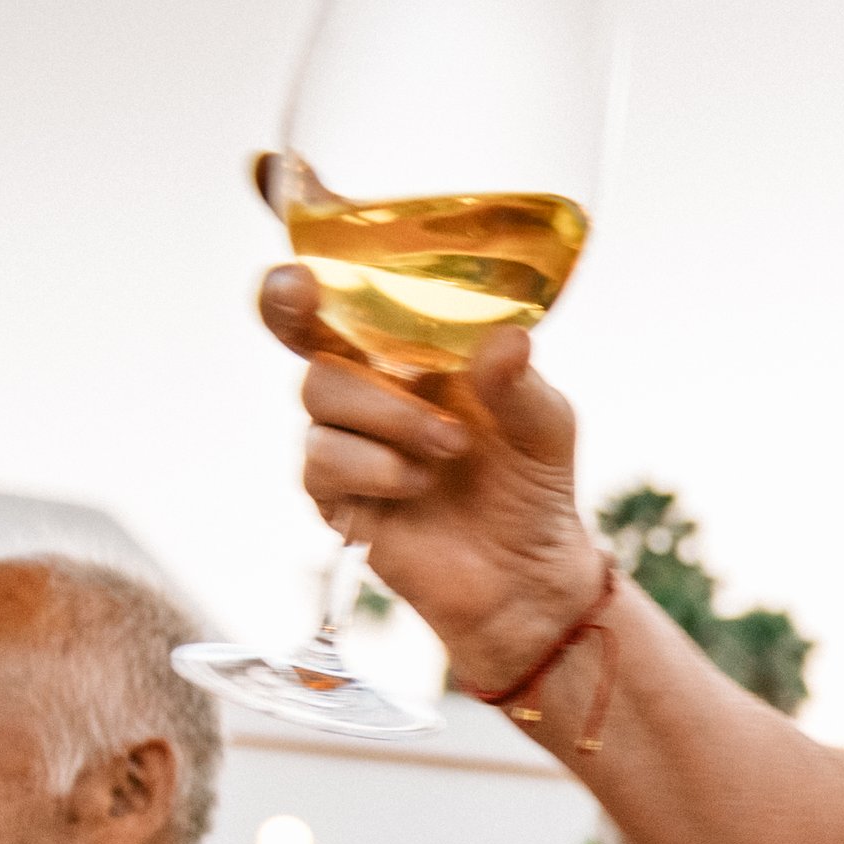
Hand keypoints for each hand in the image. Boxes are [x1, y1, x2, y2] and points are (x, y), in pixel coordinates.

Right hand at [260, 270, 606, 696]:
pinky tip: (417, 482)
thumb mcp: (544, 427)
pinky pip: (323, 460)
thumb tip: (507, 340)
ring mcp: (346, 438)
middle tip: (307, 299)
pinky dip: (373, 466)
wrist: (526, 575)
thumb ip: (519, 384)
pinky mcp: (335, 494)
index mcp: (411, 350)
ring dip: (386, 413)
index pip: (345, 297)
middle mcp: (369, 385)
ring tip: (449, 447)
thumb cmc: (532, 486)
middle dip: (299, 313)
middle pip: (303, 330)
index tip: (299, 267)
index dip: (306, 277)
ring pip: (319, 391)